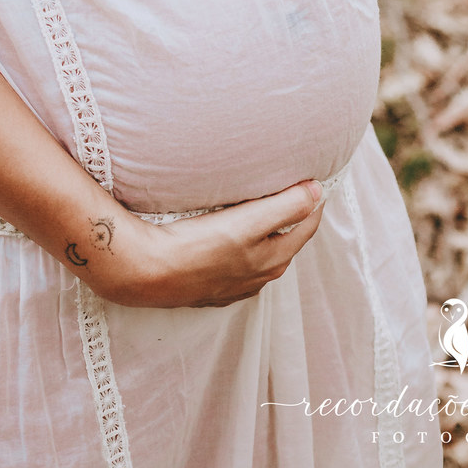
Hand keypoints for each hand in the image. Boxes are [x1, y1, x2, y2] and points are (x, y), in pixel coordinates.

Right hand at [91, 179, 326, 308]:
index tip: (315, 181)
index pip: (305, 226)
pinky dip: (243, 248)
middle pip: (285, 242)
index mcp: (273, 261)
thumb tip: (318, 191)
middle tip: (293, 190)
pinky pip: (237, 265)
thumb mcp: (249, 223)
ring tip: (264, 210)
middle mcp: (257, 277)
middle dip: (293, 217)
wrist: (150, 272)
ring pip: (261, 255)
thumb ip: (286, 206)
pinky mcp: (209, 286)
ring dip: (267, 233)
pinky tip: (231, 239)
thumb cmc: (198, 247)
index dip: (313, 202)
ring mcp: (232, 285)